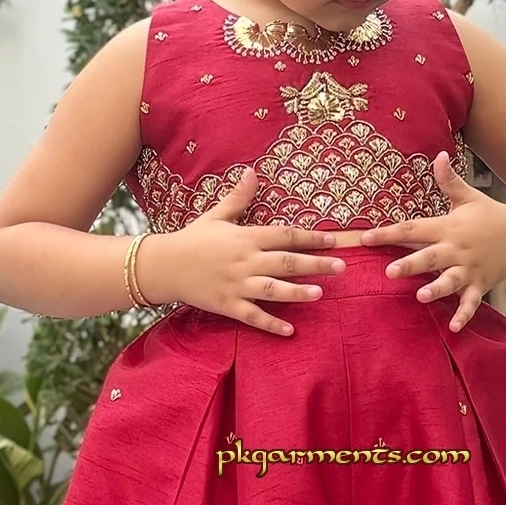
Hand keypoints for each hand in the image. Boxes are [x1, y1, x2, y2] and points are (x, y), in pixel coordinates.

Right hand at [142, 167, 344, 336]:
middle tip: (342, 267)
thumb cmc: (192, 239)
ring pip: (272, 289)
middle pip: (286, 262)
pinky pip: (252, 316)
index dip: (310, 237)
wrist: (163, 265)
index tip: (333, 240)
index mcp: (246, 237)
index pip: (284, 235)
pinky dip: (271, 324)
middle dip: (315, 264)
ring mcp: (237, 285)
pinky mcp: (227, 304)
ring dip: (297, 292)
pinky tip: (290, 331)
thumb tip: (252, 172)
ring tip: (320, 294)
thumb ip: (238, 198)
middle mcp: (245, 261)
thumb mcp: (216, 216)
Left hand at [358, 152, 505, 330]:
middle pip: (430, 257)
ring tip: (420, 296)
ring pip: (450, 281)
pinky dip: (464, 315)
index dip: (388, 233)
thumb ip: (449, 180)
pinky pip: (471, 302)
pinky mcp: (481, 284)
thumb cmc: (491, 215)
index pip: (413, 229)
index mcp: (449, 227)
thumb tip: (437, 155)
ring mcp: (470, 269)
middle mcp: (457, 249)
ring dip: (436, 289)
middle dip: (410, 265)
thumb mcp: (469, 197)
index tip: (365, 238)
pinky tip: (453, 327)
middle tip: (389, 271)